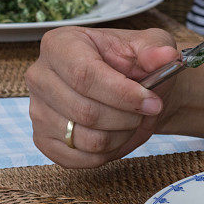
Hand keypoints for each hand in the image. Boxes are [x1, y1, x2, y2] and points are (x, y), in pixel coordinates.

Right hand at [26, 26, 182, 167]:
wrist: (133, 92)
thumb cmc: (137, 66)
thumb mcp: (151, 47)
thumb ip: (157, 50)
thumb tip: (166, 56)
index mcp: (60, 45)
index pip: (84, 76)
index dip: (122, 95)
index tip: (152, 103)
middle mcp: (40, 76)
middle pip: (85, 111)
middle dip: (126, 118)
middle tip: (144, 112)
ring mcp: (37, 110)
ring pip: (85, 139)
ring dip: (120, 136)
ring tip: (130, 121)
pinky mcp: (43, 139)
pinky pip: (78, 159)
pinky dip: (107, 154)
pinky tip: (116, 136)